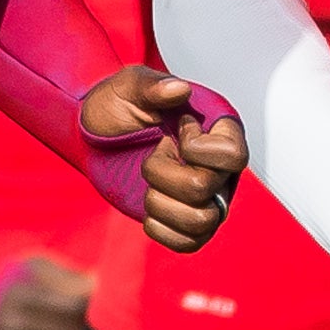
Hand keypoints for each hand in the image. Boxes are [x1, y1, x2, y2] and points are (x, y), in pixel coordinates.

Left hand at [86, 63, 244, 252]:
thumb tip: (178, 90)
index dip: (198, 150)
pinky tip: (148, 210)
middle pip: (207, 190)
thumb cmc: (119, 105)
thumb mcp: (130, 86)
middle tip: (151, 155)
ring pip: (202, 222)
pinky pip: (191, 243)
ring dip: (161, 205)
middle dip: (163, 174)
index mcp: (219, 131)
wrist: (95, 134)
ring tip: (149, 186)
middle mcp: (220, 167)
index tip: (175, 130)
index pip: (234, 155)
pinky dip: (162, 230)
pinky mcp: (188, 221)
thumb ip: (152, 85)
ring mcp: (207, 197)